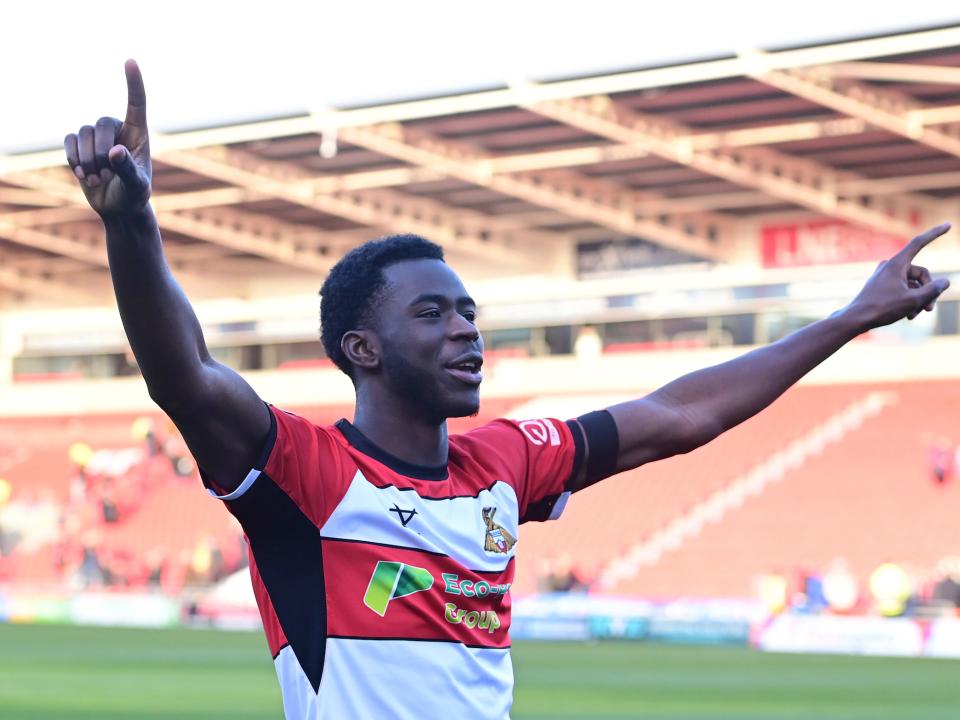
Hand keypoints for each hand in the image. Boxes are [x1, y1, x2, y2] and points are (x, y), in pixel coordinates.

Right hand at [64, 60, 151, 216]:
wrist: (118, 208)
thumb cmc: (134, 195)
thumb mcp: (137, 186)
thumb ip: (128, 169)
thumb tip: (114, 151)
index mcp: (138, 133)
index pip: (136, 103)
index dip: (133, 82)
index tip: (130, 61)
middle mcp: (117, 130)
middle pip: (100, 123)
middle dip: (99, 150)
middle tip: (106, 174)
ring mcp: (97, 137)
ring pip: (83, 133)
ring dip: (88, 160)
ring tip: (99, 179)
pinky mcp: (80, 145)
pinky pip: (69, 141)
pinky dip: (74, 159)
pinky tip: (84, 175)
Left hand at [846, 222, 951, 329]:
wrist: (855, 319)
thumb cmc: (882, 308)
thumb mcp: (913, 300)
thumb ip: (933, 290)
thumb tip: (946, 281)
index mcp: (896, 264)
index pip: (919, 243)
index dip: (935, 233)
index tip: (948, 224)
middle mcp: (891, 266)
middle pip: (921, 274)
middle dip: (928, 291)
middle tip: (929, 308)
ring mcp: (886, 276)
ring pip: (913, 284)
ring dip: (918, 299)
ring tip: (914, 315)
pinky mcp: (883, 285)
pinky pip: (903, 289)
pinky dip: (908, 300)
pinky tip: (908, 316)